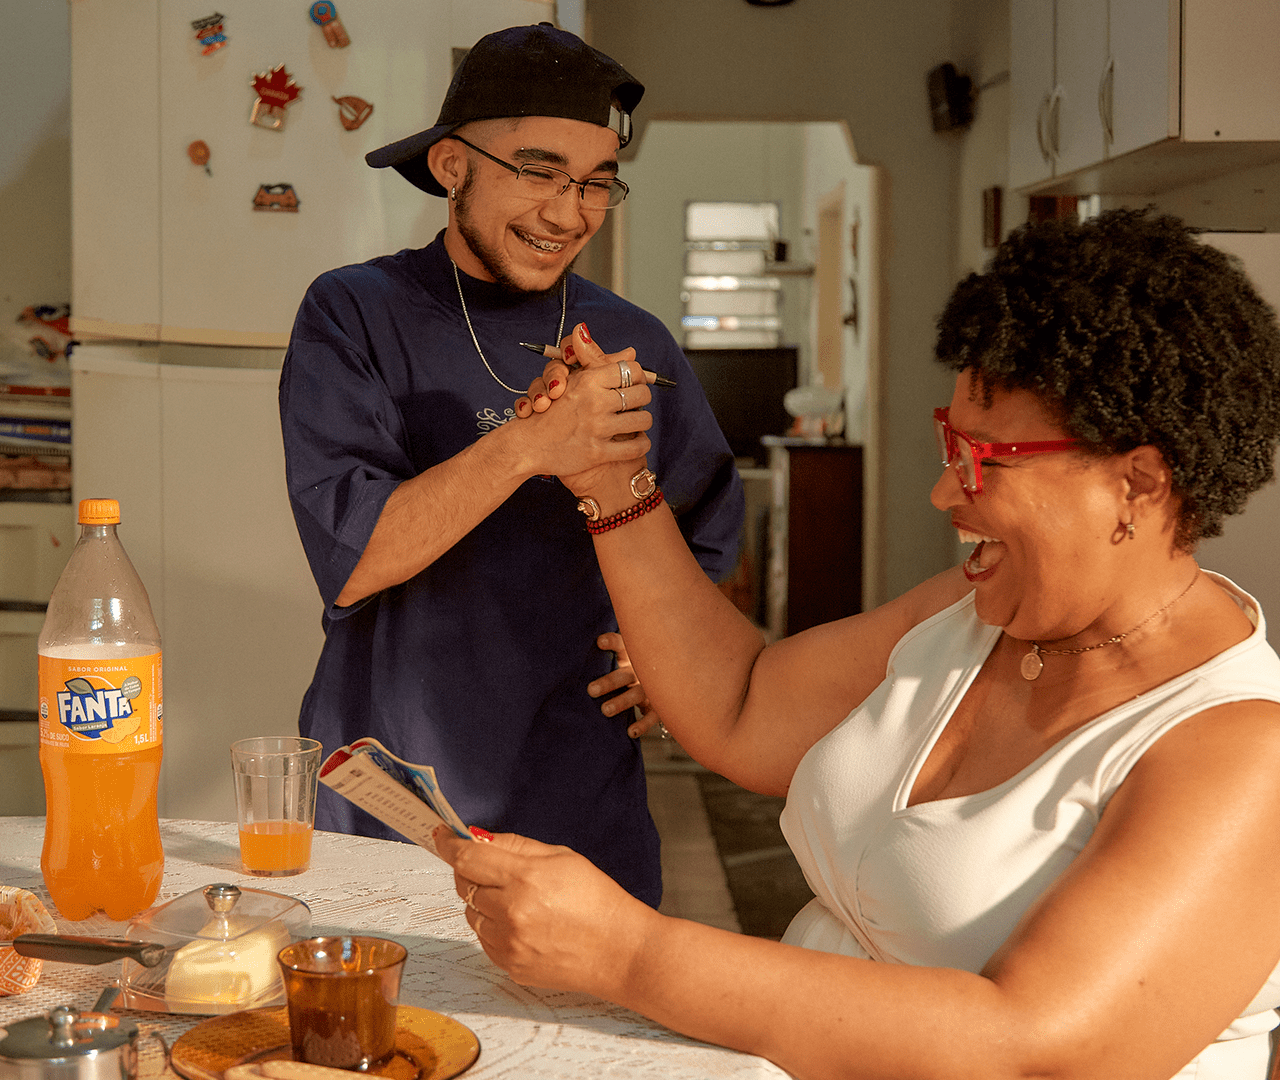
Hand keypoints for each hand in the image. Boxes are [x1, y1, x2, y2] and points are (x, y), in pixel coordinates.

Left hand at [434, 827, 654, 994]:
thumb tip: (478, 837)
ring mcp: (508, 943)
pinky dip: (493, 926)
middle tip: (489, 867)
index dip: (449, 845)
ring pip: (471, 913)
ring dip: (482, 901)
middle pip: (464, 884)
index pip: (468, 858)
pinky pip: (484, 939)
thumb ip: (516, 845)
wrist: (619, 950)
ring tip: (517, 899)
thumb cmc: (597, 900)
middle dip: (470, 871)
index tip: (441, 836)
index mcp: (525, 879)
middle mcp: (511, 913)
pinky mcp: (509, 966)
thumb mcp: (562, 856)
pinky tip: (522, 922)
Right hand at [507, 323, 653, 488]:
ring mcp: (597, 428)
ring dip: (643, 421)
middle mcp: (594, 402)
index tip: (635, 382)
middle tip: (638, 402)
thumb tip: (630, 351)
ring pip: (643, 420)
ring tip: (638, 422)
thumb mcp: (571, 380)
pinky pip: (635, 447)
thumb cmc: (549, 412)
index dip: (637, 375)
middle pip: (642, 393)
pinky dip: (641, 444)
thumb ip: (598, 362)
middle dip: (642, 397)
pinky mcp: (597, 452)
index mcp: (588, 380)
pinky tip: (637, 441)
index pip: (630, 369)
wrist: (527, 446)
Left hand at [590, 632, 663, 737]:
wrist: (666, 677)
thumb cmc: (632, 667)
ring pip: (636, 695)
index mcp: (630, 655)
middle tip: (591, 690)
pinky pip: (652, 716)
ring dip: (621, 702)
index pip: (621, 645)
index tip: (600, 642)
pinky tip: (631, 732)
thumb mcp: (622, 656)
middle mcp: (640, 671)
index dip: (611, 642)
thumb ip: (605, 653)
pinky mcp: (658, 706)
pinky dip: (643, 724)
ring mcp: (651, 688)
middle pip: (624, 675)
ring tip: (605, 710)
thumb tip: (583, 647)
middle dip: (608, 682)